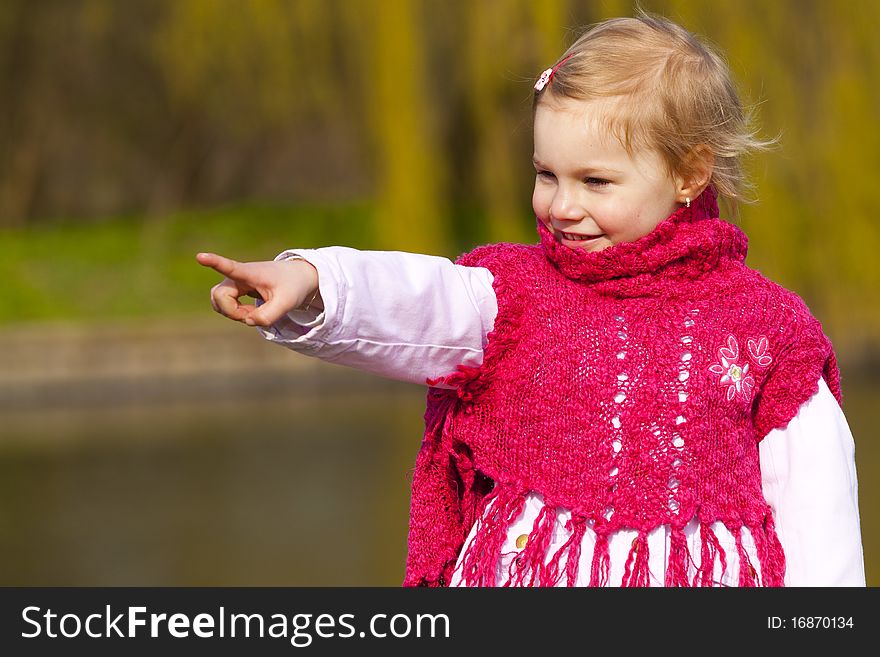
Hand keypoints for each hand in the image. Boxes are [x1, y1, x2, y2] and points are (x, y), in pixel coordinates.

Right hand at [196, 252, 319, 326]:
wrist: (297, 278)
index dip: (214, 262)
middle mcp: (237, 276)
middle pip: (219, 297)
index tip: (200, 256)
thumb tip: (248, 321)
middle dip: (233, 312)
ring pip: (219, 303)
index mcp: (250, 273)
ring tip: (255, 312)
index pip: (229, 267)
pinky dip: (237, 313)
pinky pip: (225, 306)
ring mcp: (234, 283)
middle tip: (253, 315)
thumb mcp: (287, 303)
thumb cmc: (292, 286)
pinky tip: (252, 312)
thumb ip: (268, 315)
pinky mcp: (234, 290)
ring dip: (235, 313)